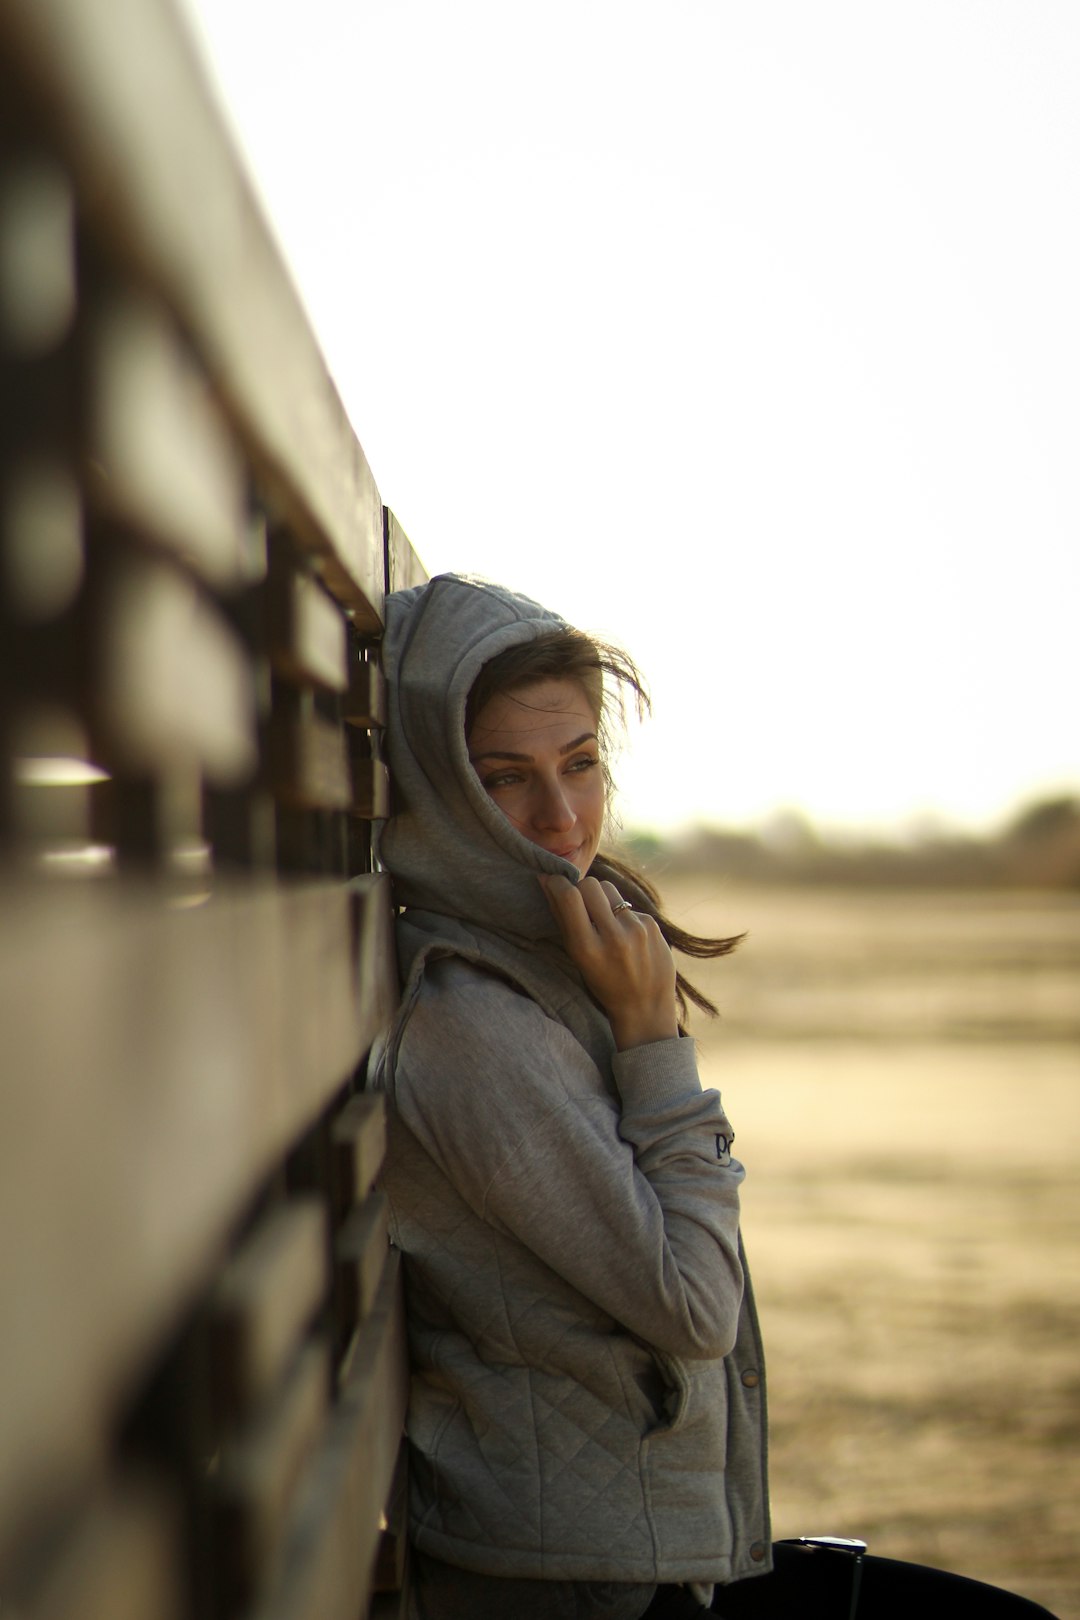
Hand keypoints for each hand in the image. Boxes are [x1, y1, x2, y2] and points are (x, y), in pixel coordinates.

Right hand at [540, 875, 678, 1049]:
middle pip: (590, 885)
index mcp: (588, 948)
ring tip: (604, 919)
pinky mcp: (652, 925)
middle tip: (581, 903)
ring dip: (601, 897)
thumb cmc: (604, 983)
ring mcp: (636, 929)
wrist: (645, 1006)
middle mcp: (613, 936)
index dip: (558, 882)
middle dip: (581, 889)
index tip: (553, 880)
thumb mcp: (578, 957)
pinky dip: (621, 914)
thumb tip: (546, 880)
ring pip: (609, 888)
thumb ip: (563, 919)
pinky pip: (627, 904)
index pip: (570, 898)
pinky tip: (626, 935)